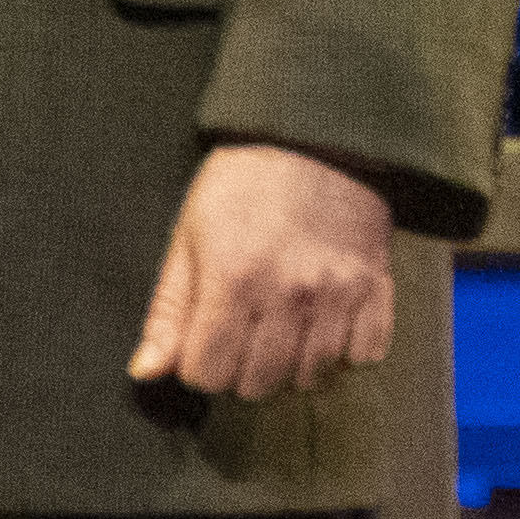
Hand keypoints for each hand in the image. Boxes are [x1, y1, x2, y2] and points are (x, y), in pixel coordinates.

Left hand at [125, 142, 393, 401]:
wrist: (318, 134)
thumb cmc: (243, 183)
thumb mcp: (190, 235)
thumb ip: (168, 311)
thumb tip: (144, 373)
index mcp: (233, 279)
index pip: (208, 375)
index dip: (199, 364)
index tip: (207, 340)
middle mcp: (288, 291)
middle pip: (259, 384)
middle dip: (243, 371)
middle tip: (246, 336)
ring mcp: (337, 290)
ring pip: (311, 376)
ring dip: (293, 367)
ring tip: (285, 335)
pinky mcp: (375, 284)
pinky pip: (365, 355)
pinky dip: (346, 353)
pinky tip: (327, 328)